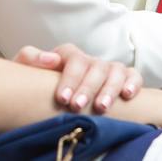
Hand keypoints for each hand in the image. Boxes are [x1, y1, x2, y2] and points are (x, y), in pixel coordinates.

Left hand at [13, 43, 142, 112]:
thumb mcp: (28, 70)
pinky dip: (133, 83)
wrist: (54, 97)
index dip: (69, 77)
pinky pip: (133, 75)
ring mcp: (108, 69)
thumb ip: (30, 58)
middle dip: (87, 87)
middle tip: (77, 106)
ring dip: (109, 88)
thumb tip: (50, 59)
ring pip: (115, 71)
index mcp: (68, 56)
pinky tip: (127, 95)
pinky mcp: (124, 78)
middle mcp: (90, 61)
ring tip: (101, 107)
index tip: (62, 98)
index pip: (72, 57)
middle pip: (94, 66)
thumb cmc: (40, 84)